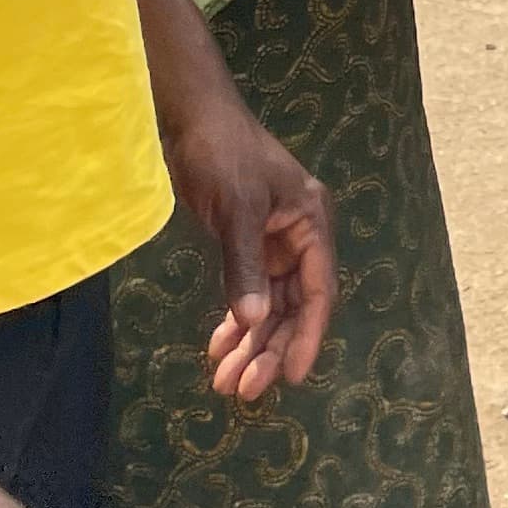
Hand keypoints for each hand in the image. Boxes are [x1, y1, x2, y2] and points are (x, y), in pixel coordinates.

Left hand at [161, 88, 335, 400]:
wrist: (190, 117)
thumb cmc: (223, 153)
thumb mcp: (237, 208)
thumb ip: (244, 266)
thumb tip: (252, 322)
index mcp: (311, 222)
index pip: (318, 290)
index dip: (306, 336)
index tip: (291, 376)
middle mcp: (298, 236)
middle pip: (293, 306)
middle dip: (270, 348)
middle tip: (244, 389)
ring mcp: (271, 242)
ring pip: (268, 306)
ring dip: (249, 343)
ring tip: (225, 383)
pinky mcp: (245, 244)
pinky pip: (247, 293)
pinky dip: (234, 321)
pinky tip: (218, 348)